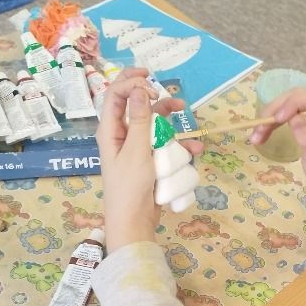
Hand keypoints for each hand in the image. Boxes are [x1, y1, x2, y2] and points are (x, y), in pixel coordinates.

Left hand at [96, 68, 200, 253]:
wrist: (134, 222)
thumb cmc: (130, 187)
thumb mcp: (136, 151)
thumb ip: (140, 120)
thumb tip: (140, 90)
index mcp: (110, 130)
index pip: (115, 95)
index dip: (132, 84)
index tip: (152, 87)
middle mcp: (122, 135)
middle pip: (133, 104)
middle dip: (149, 93)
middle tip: (162, 85)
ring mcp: (137, 148)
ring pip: (153, 123)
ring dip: (169, 117)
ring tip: (185, 111)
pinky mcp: (151, 161)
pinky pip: (165, 144)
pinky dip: (179, 144)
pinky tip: (194, 148)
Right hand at [249, 87, 305, 188]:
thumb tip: (294, 118)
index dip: (295, 103)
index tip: (277, 118)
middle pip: (299, 97)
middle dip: (276, 111)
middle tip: (258, 131)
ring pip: (288, 101)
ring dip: (269, 116)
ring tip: (256, 136)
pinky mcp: (305, 111)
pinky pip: (285, 109)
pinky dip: (271, 120)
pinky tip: (261, 133)